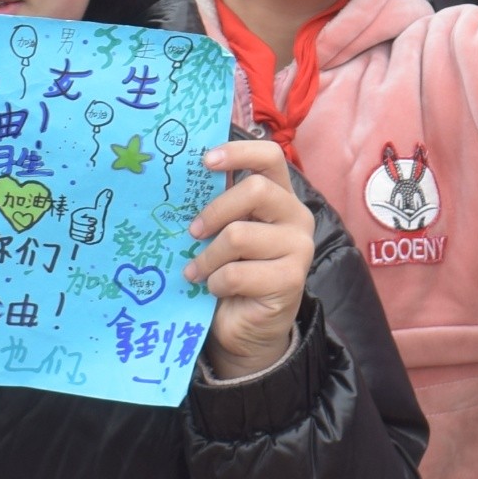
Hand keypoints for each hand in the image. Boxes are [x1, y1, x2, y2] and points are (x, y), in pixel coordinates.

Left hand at [187, 136, 312, 380]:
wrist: (246, 326)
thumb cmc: (232, 272)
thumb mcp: (223, 233)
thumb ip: (217, 207)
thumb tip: (179, 177)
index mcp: (280, 196)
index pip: (269, 156)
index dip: (238, 152)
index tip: (205, 161)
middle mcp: (296, 216)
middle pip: (255, 190)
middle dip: (215, 211)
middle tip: (192, 232)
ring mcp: (299, 247)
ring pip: (239, 235)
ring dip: (208, 257)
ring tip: (196, 271)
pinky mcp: (291, 279)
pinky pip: (237, 273)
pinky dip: (216, 282)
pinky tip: (215, 289)